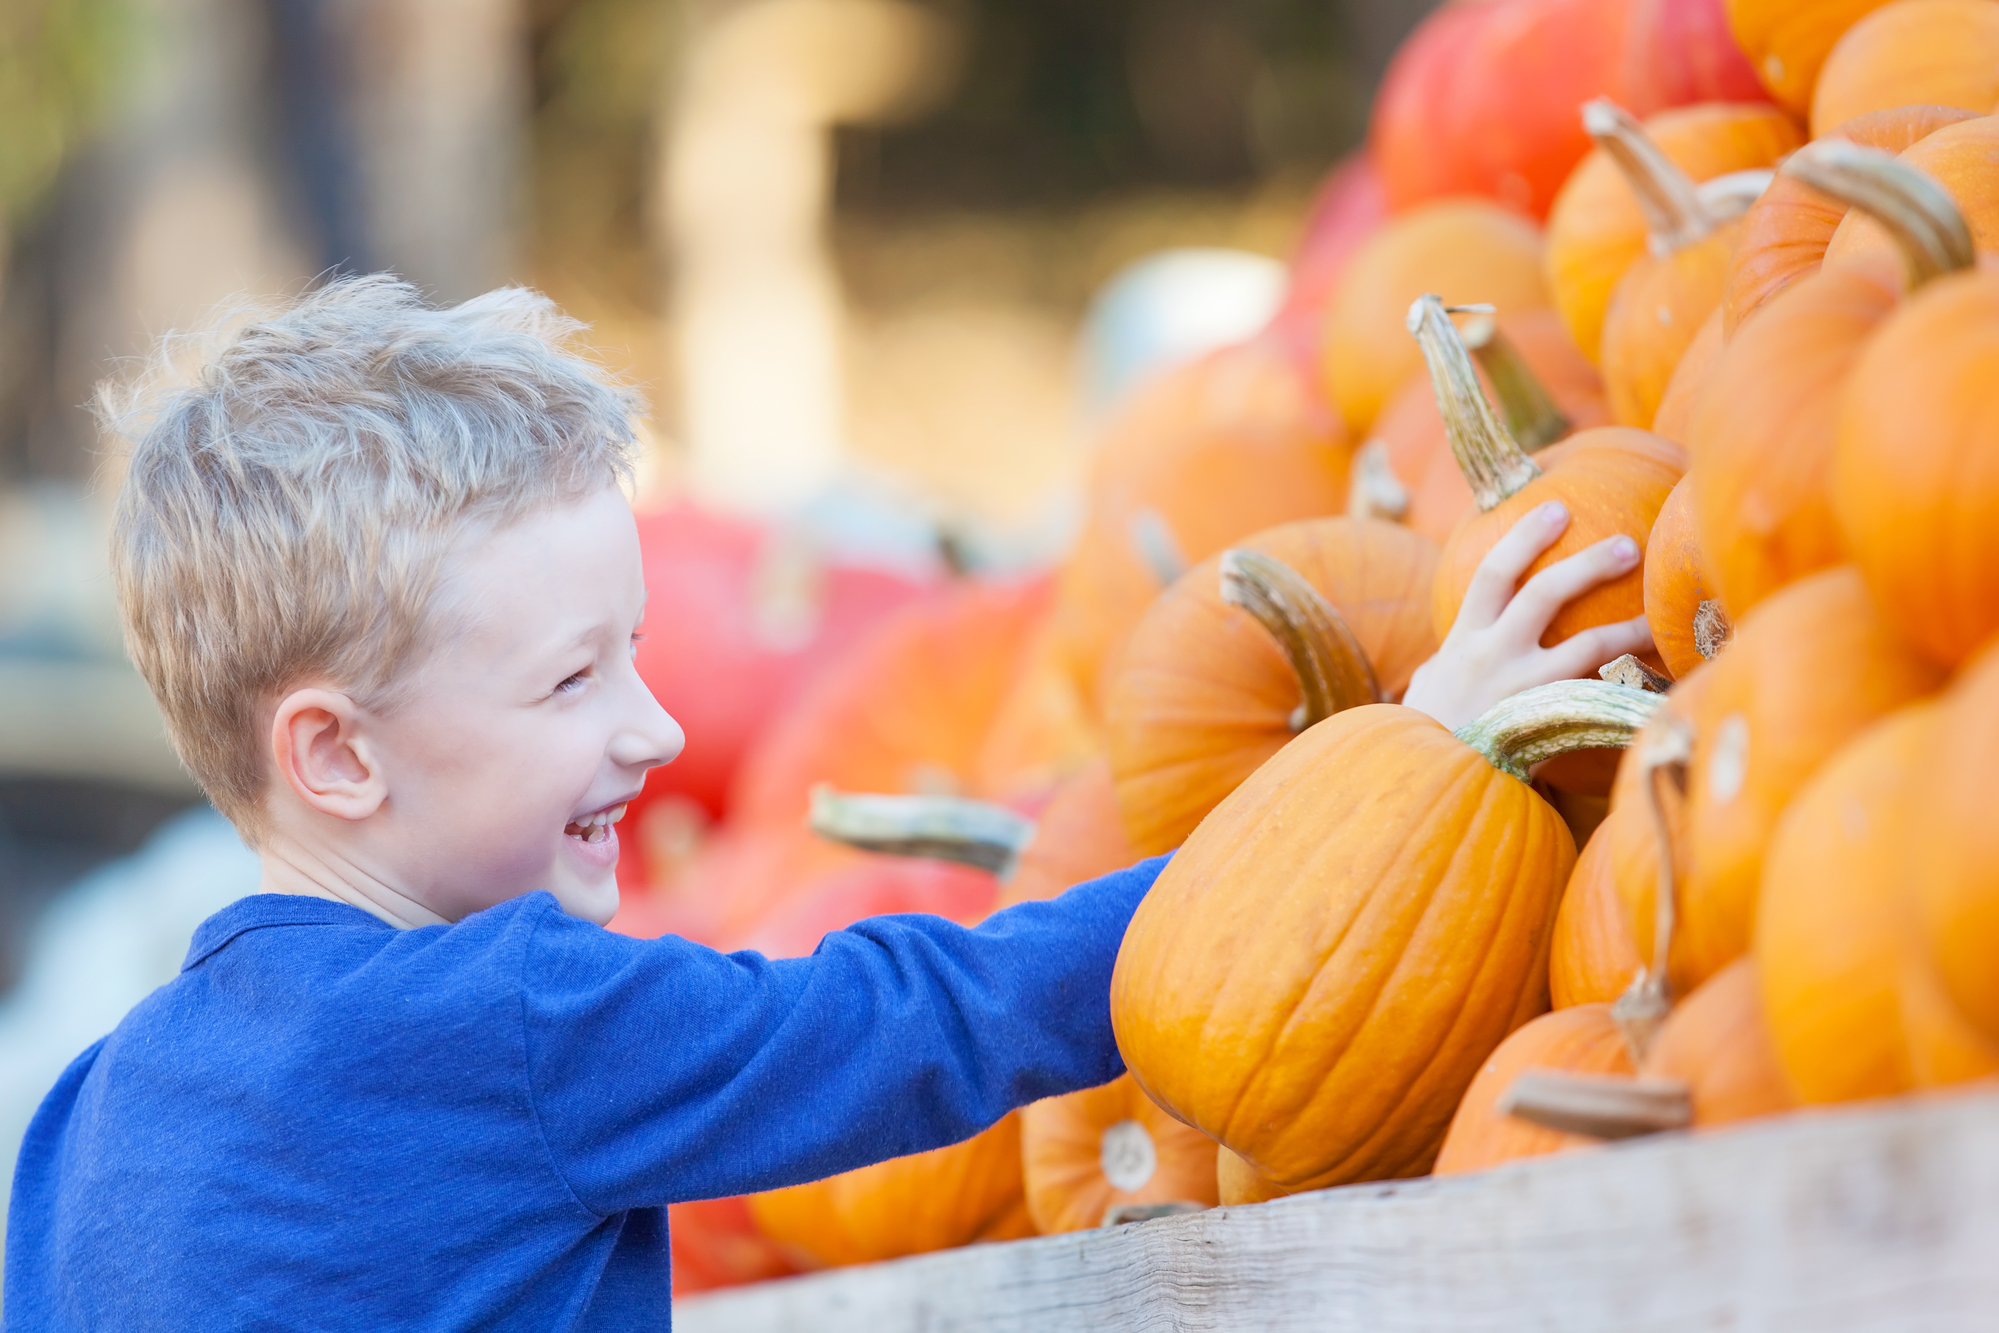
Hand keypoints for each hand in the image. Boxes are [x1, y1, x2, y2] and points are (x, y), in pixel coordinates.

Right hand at [1401, 500, 1653, 730]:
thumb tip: (1437, 664)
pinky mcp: (1546, 723)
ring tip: (1656, 616)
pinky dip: (1629, 691)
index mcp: (1462, 640)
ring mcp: (1522, 689)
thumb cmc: (1423, 737)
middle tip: (1628, 544)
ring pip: (1586, 645)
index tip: (1557, 508)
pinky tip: (1658, 685)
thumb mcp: (1424, 691)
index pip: (1494, 574)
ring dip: (1627, 627)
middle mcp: (1492, 655)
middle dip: (1588, 565)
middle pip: (1544, 593)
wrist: (1424, 781)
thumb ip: (1437, 669)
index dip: (1526, 537)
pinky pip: (1598, 700)